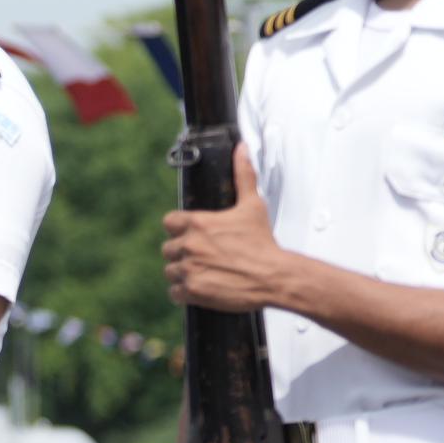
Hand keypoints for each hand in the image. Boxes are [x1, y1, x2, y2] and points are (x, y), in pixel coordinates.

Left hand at [162, 178, 290, 314]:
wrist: (275, 277)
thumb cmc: (263, 244)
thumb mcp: (253, 205)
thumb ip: (243, 176)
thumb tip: (242, 150)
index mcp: (197, 223)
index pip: (169, 222)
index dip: (180, 229)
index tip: (193, 235)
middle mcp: (189, 245)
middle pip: (169, 248)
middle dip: (183, 252)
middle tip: (205, 256)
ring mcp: (189, 269)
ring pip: (171, 271)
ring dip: (184, 272)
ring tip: (206, 272)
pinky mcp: (193, 291)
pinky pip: (175, 292)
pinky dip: (185, 292)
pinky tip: (202, 287)